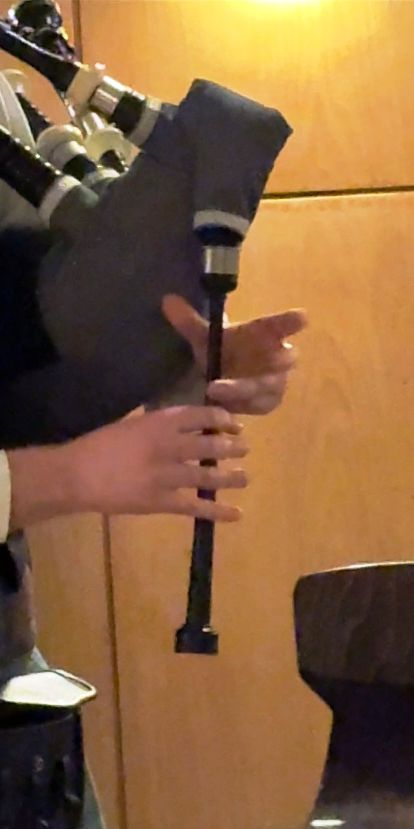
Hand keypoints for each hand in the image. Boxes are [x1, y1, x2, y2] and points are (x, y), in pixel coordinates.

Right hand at [8, 406, 248, 529]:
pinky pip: (195, 506)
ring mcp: (167, 475)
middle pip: (209, 444)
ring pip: (207, 475)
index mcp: (159, 423)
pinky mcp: (162, 501)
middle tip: (244, 448)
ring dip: (230, 476)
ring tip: (245, 477)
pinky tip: (236, 514)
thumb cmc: (98, 446)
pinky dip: (217, 511)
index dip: (221, 418)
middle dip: (230, 446)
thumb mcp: (130, 425)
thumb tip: (176, 426)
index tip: (234, 422)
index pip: (200, 415)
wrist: (77, 475)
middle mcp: (169, 446)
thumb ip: (154, 426)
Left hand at [162, 295, 306, 413]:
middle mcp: (276, 356)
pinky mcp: (269, 400)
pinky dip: (243, 405)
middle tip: (269, 360)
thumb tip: (167, 300)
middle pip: (286, 359)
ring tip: (217, 389)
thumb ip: (188, 321)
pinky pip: (262, 405)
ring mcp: (276, 380)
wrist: (223, 371)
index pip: (281, 324)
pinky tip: (222, 405)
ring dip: (247, 389)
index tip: (302, 318)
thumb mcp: (202, 336)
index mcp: (265, 333)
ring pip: (271, 386)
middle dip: (277, 361)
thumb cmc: (220, 348)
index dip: (292, 322)